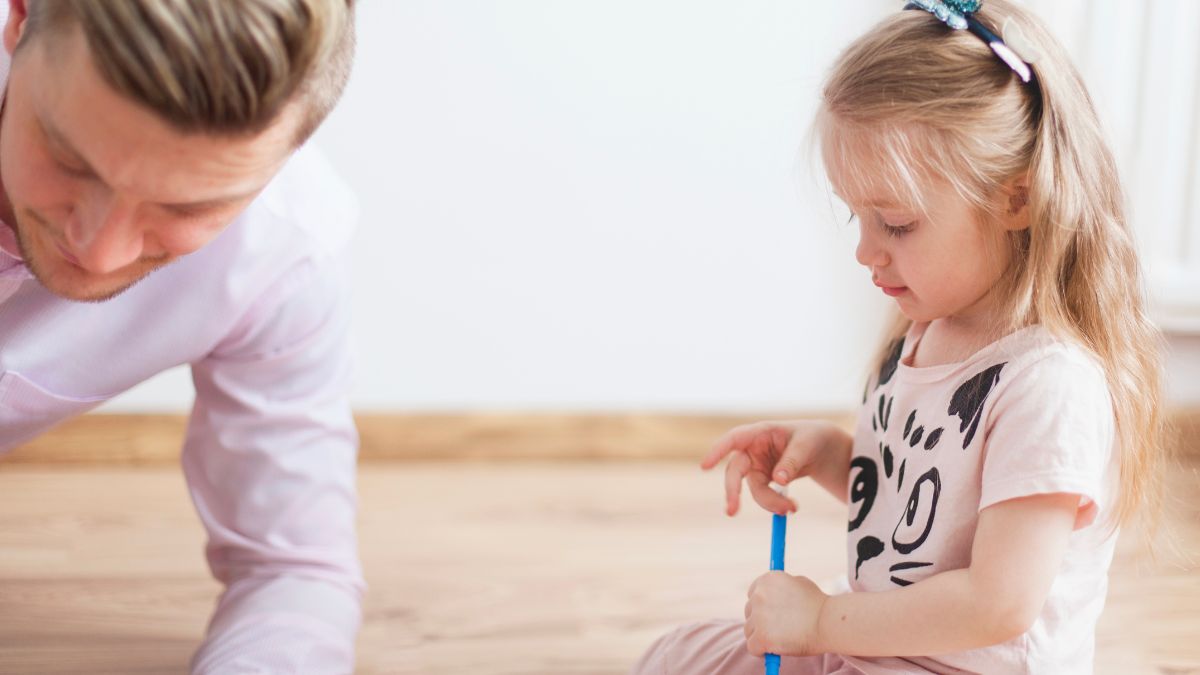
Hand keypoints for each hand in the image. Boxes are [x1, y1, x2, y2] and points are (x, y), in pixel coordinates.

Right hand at [700, 420, 839, 515]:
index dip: (718, 451)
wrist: (819, 448)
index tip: (705, 466)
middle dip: (733, 492)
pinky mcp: (762, 480)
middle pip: (735, 471)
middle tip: (732, 512)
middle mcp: (752, 450)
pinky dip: (775, 505)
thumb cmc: (810, 438)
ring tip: (793, 509)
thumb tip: (778, 481)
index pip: (734, 439)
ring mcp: (755, 466)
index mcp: (760, 432)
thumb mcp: (806, 446)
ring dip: (769, 503)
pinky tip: (790, 507)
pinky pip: (763, 496)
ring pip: (752, 489)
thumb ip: (791, 461)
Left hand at [744, 572, 827, 656]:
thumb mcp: (800, 584)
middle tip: (777, 630)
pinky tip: (774, 650)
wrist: (828, 622)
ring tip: (780, 639)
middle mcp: (759, 595)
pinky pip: (752, 646)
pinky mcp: (761, 636)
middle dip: (760, 621)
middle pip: (749, 612)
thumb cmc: (819, 604)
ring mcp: (759, 616)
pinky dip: (761, 651)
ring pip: (749, 630)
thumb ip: (782, 588)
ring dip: (760, 636)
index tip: (771, 614)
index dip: (762, 606)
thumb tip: (773, 595)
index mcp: (767, 579)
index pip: (752, 593)